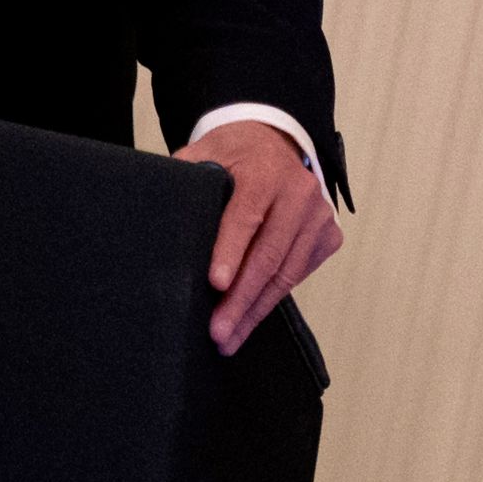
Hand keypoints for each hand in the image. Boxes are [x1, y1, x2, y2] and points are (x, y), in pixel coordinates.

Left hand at [181, 118, 339, 354]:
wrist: (277, 143)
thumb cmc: (236, 155)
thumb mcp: (205, 152)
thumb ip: (184, 177)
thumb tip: (156, 209)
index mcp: (265, 171)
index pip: (247, 216)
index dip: (230, 251)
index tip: (216, 283)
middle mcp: (299, 193)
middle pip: (269, 255)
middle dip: (241, 298)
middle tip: (217, 330)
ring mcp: (319, 216)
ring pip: (286, 273)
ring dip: (255, 310)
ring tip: (229, 338)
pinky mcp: (327, 236)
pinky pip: (298, 276)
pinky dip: (272, 301)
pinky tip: (249, 320)